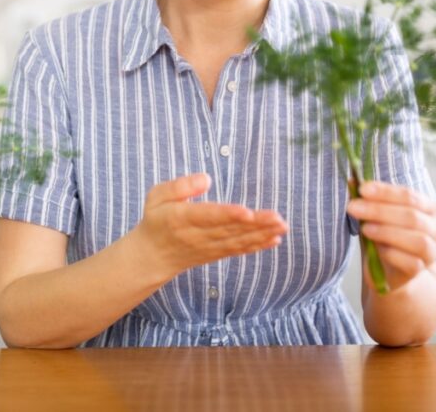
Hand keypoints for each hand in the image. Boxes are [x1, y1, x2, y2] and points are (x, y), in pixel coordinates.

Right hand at [132, 173, 288, 278]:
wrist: (152, 257)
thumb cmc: (156, 219)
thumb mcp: (156, 196)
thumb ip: (180, 186)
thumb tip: (207, 178)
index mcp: (181, 219)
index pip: (207, 216)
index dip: (228, 215)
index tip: (247, 212)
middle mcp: (198, 235)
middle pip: (229, 229)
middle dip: (256, 225)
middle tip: (278, 218)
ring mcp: (209, 247)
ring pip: (238, 241)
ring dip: (262, 235)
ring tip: (282, 226)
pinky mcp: (216, 253)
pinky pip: (239, 250)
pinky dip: (258, 246)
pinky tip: (275, 239)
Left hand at [346, 180, 435, 292]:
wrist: (388, 268)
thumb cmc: (384, 235)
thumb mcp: (376, 215)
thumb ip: (369, 199)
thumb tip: (352, 180)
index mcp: (429, 208)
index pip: (409, 195)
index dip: (385, 192)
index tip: (362, 189)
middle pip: (412, 216)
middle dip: (380, 210)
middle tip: (354, 208)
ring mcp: (431, 251)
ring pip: (417, 240)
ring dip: (387, 232)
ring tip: (365, 229)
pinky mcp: (421, 270)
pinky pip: (411, 262)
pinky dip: (392, 254)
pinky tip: (377, 249)